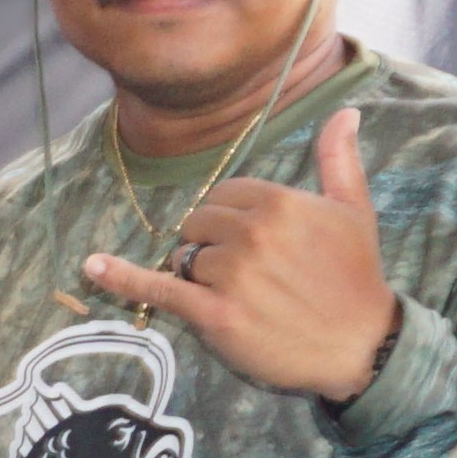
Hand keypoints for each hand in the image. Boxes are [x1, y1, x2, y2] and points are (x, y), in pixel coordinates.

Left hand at [84, 107, 400, 404]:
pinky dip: (123, 278)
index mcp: (278, 203)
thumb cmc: (356, 276)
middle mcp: (251, 234)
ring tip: (242, 293)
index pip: (222, 195)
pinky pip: (159, 289)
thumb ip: (338, 159)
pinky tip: (93, 267)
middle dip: (212, 243)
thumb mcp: (354, 210)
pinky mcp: (215, 315)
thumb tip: (345, 112)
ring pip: (185, 258)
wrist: (362, 345)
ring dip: (199, 273)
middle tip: (249, 270)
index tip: (254, 239)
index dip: (230, 217)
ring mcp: (231, 275)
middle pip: (197, 223)